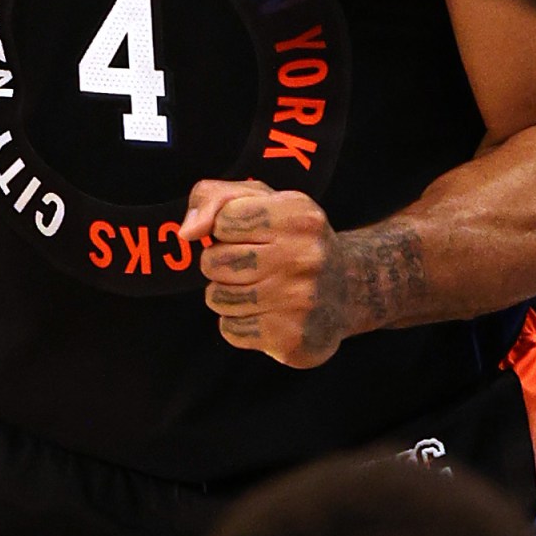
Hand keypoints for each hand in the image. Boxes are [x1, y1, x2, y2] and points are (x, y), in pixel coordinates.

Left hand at [183, 179, 364, 368]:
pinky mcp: (290, 338)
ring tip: (256, 288)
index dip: (225, 228)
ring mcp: (299, 300)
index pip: (223, 220)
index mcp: (297, 215)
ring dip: (226, 295)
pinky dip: (238, 323)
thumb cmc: (292, 238)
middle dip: (221, 263)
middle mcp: (303, 256)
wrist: (349, 288)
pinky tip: (265, 313)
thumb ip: (214, 198)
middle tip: (250, 264)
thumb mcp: (262, 200)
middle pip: (214, 261)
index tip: (246, 233)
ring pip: (218, 298)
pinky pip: (230, 330)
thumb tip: (186, 233)